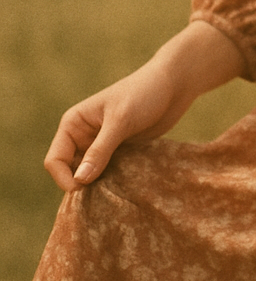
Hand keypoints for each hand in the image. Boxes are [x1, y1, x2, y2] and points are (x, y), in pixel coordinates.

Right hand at [44, 20, 244, 192]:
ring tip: (116, 192)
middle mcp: (84, 136)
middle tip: (103, 195)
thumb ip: (100, 150)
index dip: (64, 178)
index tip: (83, 188)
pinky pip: (110, 173)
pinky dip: (115, 181)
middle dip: (82, 185)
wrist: (175, 84)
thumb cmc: (145, 93)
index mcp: (74, 124)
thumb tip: (79, 181)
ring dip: (100, 185)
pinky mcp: (121, 151)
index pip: (55, 160)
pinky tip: (127, 186)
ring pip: (91, 175)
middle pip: (71, 172)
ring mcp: (103, 145)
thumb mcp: (121, 120)